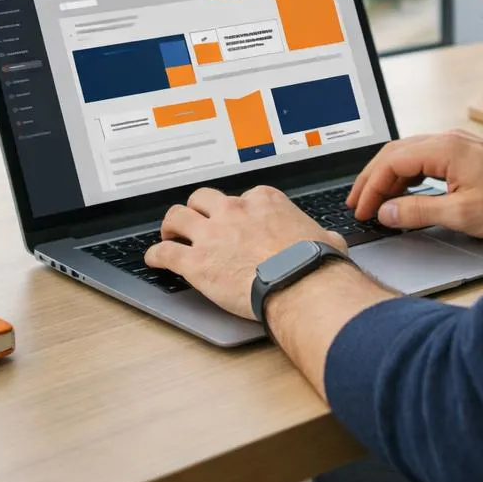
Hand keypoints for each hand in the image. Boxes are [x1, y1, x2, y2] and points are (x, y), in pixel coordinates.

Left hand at [144, 186, 347, 319]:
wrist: (299, 284)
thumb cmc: (313, 264)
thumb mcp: (324, 239)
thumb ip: (320, 235)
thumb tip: (329, 241)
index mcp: (263, 202)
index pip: (242, 198)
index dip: (236, 211)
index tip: (235, 221)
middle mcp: (234, 212)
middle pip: (203, 199)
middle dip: (197, 209)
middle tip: (195, 220)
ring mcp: (212, 235)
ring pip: (177, 217)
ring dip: (171, 225)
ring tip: (169, 233)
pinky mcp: (196, 262)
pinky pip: (165, 252)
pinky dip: (156, 255)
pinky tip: (153, 259)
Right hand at [347, 129, 482, 238]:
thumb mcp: (461, 213)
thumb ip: (418, 211)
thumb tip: (386, 211)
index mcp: (444, 149)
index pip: (391, 162)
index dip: (371, 187)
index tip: (362, 210)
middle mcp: (446, 140)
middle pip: (394, 153)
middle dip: (372, 179)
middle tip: (357, 204)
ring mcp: (455, 145)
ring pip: (407, 154)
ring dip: (387, 177)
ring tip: (374, 201)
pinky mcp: (462, 154)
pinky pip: (422, 158)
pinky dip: (405, 175)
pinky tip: (402, 192)